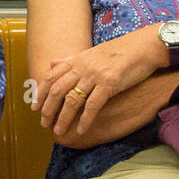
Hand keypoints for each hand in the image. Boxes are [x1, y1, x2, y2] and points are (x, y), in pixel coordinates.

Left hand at [33, 27, 160, 136]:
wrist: (144, 47)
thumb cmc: (120, 51)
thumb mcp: (91, 52)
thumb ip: (70, 59)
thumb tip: (51, 63)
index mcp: (76, 59)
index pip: (50, 77)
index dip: (40, 93)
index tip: (35, 108)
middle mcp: (82, 67)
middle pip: (57, 90)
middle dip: (48, 109)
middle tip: (44, 124)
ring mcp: (95, 75)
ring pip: (72, 99)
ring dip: (63, 118)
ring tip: (59, 132)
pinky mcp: (110, 83)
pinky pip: (93, 105)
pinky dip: (85, 119)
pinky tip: (81, 130)